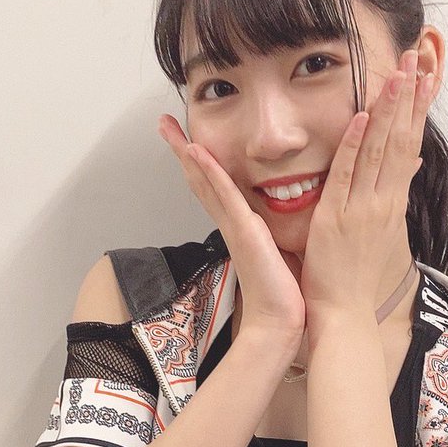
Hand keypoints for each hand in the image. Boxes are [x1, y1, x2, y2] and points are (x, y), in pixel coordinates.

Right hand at [157, 115, 305, 341]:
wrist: (279, 322)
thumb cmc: (283, 295)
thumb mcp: (279, 253)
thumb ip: (273, 236)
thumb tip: (280, 227)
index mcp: (240, 228)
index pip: (215, 188)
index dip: (200, 163)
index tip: (188, 140)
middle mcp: (231, 224)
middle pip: (200, 180)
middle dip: (181, 150)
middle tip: (164, 124)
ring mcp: (234, 226)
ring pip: (205, 181)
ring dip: (187, 152)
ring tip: (169, 127)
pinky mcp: (243, 231)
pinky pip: (223, 195)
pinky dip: (209, 172)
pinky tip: (196, 151)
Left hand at [299, 49, 434, 319]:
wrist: (344, 314)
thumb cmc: (356, 276)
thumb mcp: (381, 231)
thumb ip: (392, 194)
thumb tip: (408, 165)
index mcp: (391, 202)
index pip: (408, 145)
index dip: (417, 108)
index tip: (426, 74)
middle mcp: (383, 202)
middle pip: (401, 139)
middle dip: (410, 96)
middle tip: (418, 55)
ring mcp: (362, 209)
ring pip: (379, 151)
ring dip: (390, 109)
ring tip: (400, 71)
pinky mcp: (337, 219)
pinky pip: (346, 176)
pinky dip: (354, 146)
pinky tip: (362, 116)